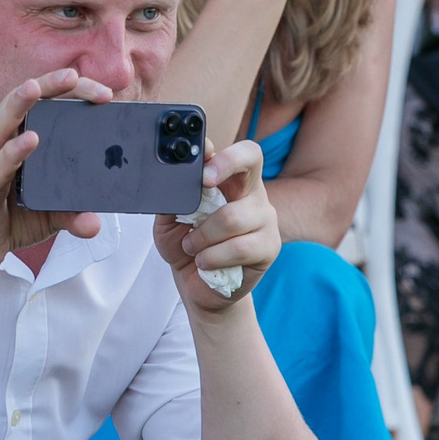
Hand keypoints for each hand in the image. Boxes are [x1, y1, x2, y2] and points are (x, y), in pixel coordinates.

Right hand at [0, 70, 111, 283]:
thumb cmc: (6, 221)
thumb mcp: (48, 216)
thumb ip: (72, 213)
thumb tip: (97, 223)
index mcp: (12, 140)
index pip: (39, 105)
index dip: (66, 93)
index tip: (102, 93)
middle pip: (19, 103)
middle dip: (47, 85)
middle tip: (74, 75)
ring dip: (18, 105)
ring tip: (36, 88)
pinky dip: (13, 152)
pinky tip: (30, 139)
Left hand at [154, 139, 278, 311]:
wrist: (198, 288)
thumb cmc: (187, 249)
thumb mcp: (170, 220)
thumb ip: (174, 197)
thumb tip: (170, 175)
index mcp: (232, 182)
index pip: (243, 152)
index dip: (225, 155)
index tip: (202, 172)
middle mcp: (253, 195)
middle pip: (251, 162)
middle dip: (221, 169)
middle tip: (199, 192)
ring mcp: (265, 220)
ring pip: (232, 217)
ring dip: (201, 236)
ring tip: (191, 247)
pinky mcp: (269, 248)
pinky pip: (238, 247)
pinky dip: (211, 257)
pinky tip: (204, 262)